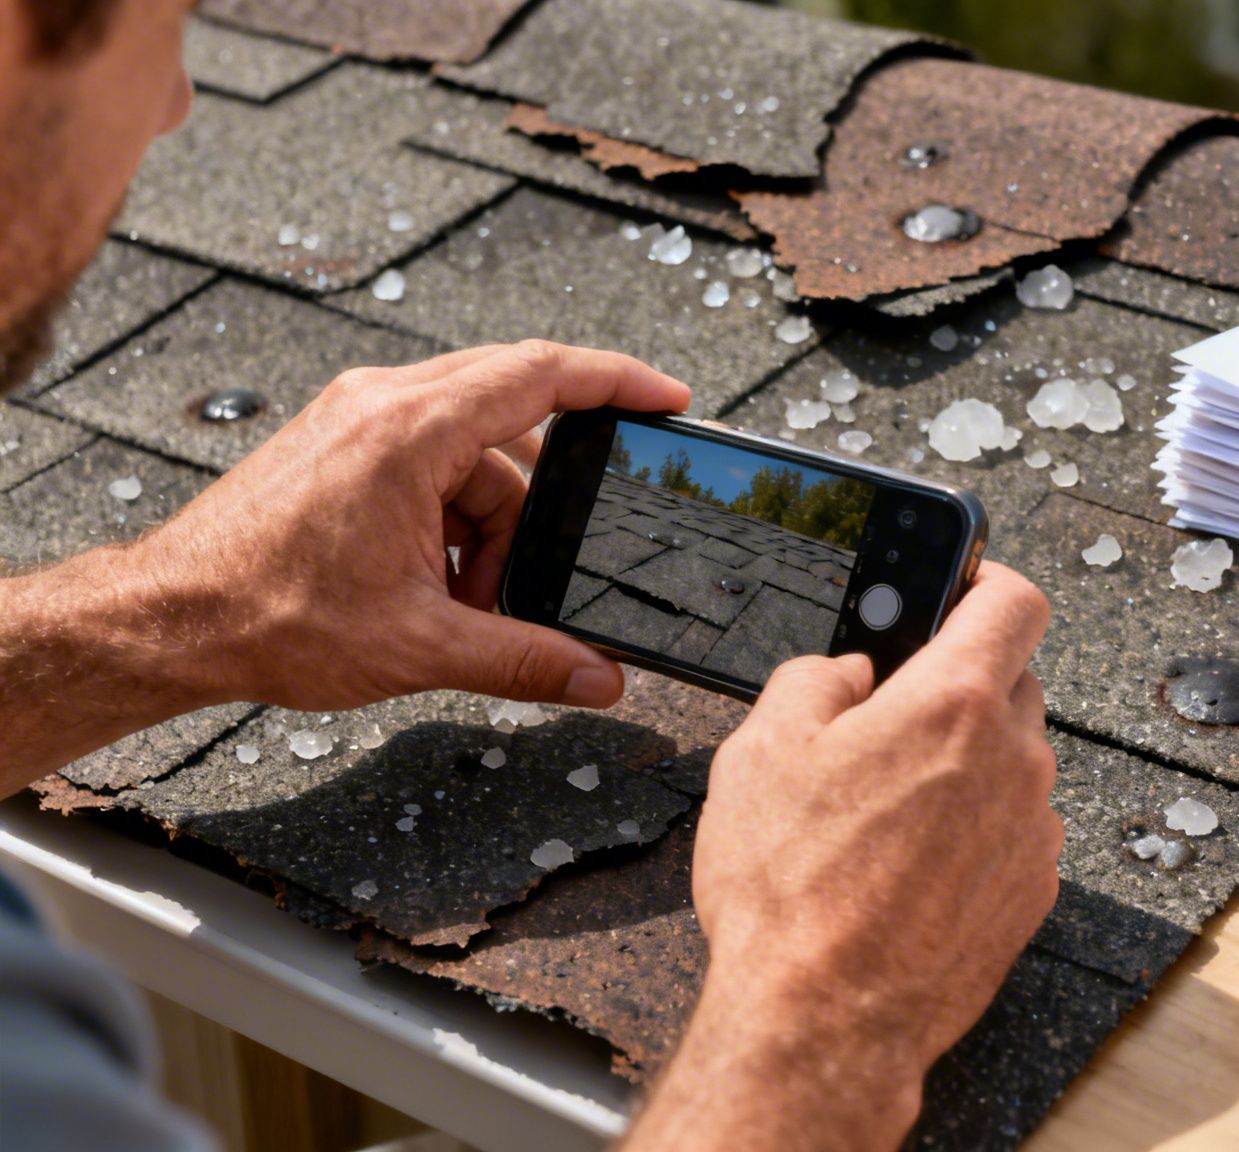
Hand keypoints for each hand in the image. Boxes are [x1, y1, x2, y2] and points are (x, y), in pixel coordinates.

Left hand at [137, 341, 690, 710]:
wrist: (167, 619)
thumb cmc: (265, 614)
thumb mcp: (419, 644)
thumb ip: (525, 658)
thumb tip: (597, 675)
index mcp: (410, 429)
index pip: (542, 373)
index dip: (618, 381)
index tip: (666, 396)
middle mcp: (382, 403)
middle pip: (512, 416)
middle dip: (548, 496)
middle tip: (568, 550)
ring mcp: (356, 419)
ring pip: (471, 452)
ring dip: (493, 523)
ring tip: (472, 601)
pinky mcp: (340, 445)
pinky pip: (430, 463)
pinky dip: (452, 520)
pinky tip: (439, 585)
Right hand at [622, 563, 1060, 1150]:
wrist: (825, 1018)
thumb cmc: (793, 894)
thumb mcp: (761, 751)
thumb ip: (814, 679)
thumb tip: (846, 671)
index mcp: (954, 703)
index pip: (1017, 600)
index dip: (989, 580)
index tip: (964, 586)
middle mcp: (1013, 759)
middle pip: (1010, 681)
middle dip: (957, 683)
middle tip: (889, 715)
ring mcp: (1032, 829)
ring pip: (1011, 759)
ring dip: (965, 763)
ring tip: (884, 810)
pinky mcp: (1032, 890)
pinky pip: (1013, 827)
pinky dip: (975, 827)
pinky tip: (909, 862)